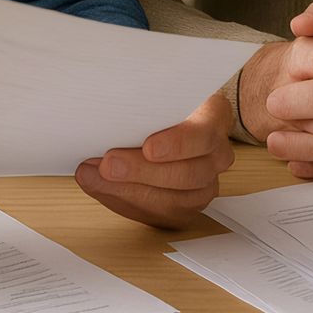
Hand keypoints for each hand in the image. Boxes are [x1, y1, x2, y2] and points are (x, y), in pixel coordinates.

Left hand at [75, 94, 234, 227]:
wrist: (176, 127)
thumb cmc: (165, 109)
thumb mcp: (157, 97)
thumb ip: (139, 106)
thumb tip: (105, 119)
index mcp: (214, 121)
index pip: (204, 136)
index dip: (177, 145)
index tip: (148, 147)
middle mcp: (216, 156)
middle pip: (188, 174)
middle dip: (142, 172)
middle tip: (108, 164)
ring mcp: (205, 186)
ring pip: (173, 201)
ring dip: (128, 190)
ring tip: (96, 176)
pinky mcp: (186, 208)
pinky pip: (158, 215)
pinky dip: (125, 202)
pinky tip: (103, 188)